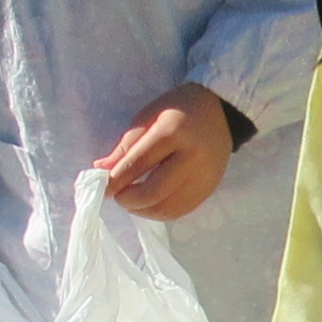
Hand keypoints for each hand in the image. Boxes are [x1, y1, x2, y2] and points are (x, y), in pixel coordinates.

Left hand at [96, 82, 233, 220]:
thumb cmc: (177, 109)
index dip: (116, 180)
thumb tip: (101, 170)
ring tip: (132, 200)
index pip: (138, 164)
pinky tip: (149, 203)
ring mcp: (204, 177)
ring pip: (167, 208)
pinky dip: (159, 212)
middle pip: (153, 192)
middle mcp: (192, 158)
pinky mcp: (209, 189)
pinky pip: (180, 211)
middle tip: (117, 195)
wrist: (220, 112)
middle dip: (128, 199)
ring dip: (142, 210)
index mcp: (173, 132)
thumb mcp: (148, 117)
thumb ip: (126, 145)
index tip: (101, 188)